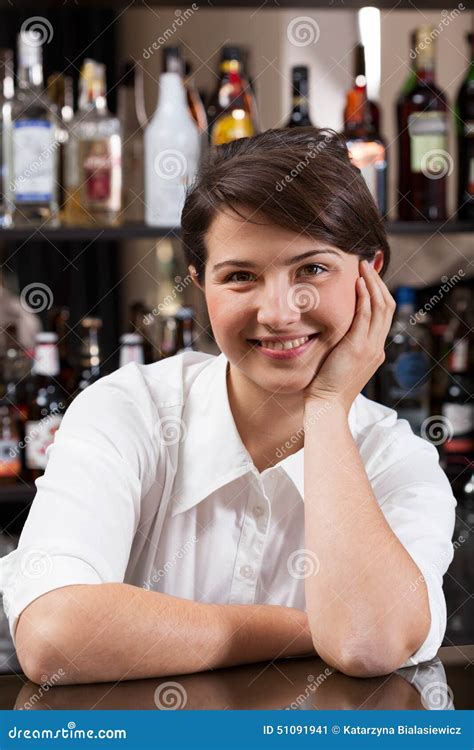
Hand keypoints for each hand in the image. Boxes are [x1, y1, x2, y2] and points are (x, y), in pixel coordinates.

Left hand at [303, 259, 395, 414]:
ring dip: (372, 284)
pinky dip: (364, 297)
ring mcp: (370, 347)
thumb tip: (333, 333)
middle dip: (378, 282)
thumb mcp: (339, 363)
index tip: (367, 277)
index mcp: (373, 351)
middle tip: (367, 265)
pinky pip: (366, 316)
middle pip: (387, 306)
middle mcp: (376, 347)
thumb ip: (341, 346)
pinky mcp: (359, 348)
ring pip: (380, 307)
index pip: (382, 315)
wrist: (327, 406)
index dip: (378, 293)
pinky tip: (358, 284)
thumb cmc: (325, 388)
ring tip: (363, 267)